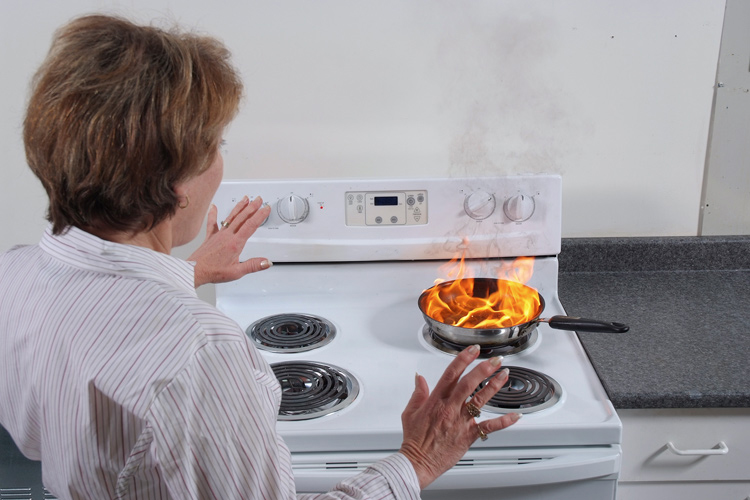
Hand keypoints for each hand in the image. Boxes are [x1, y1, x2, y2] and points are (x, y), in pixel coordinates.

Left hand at [189, 196, 272, 287]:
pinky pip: (212, 223)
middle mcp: (227, 236)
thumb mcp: (237, 272)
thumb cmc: (213, 271)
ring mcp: (218, 235)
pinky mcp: (210, 237)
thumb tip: (266, 262)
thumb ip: (253, 266)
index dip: (260, 215)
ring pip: (230, 217)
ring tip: (245, 199)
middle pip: (242, 217)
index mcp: (235, 243)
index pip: (250, 225)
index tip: (266, 208)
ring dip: (239, 207)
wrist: (194, 271)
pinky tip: (214, 207)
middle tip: (259, 199)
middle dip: (252, 207)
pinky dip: (213, 213)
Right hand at [399, 345, 520, 488]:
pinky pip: (489, 427)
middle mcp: (450, 408)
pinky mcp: (468, 435)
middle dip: (484, 368)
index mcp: (435, 400)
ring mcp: (460, 421)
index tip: (473, 350)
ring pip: (480, 400)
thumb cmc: (415, 440)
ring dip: (494, 386)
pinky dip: (504, 421)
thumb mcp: (410, 412)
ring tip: (504, 375)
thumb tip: (419, 378)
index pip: (451, 374)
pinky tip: (515, 416)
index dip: (463, 359)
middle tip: (495, 360)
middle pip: (469, 383)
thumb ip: (417, 393)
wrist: (418, 462)